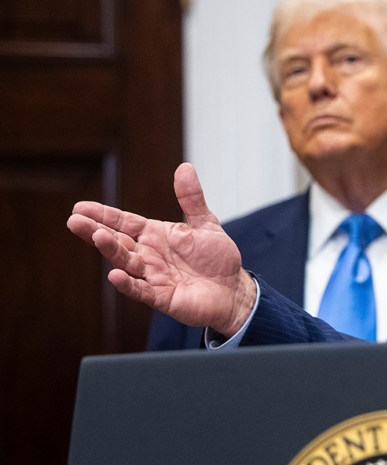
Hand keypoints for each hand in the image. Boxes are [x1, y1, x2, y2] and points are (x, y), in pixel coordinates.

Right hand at [67, 163, 255, 334]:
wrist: (233, 290)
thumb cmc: (217, 258)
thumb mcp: (206, 224)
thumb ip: (192, 199)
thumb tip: (184, 167)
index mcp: (155, 235)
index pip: (124, 223)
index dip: (104, 215)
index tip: (80, 208)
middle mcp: (148, 255)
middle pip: (117, 242)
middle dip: (96, 231)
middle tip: (74, 221)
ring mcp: (152, 277)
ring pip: (126, 263)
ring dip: (111, 250)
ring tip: (97, 236)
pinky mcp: (161, 297)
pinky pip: (141, 290)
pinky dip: (128, 284)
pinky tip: (115, 275)